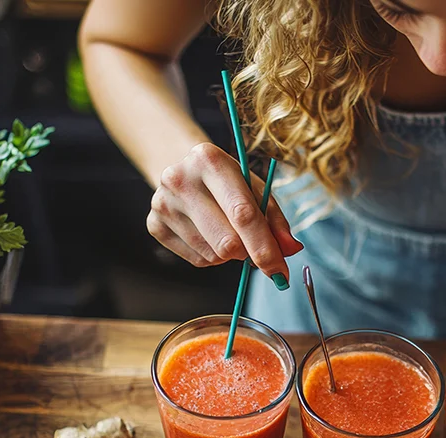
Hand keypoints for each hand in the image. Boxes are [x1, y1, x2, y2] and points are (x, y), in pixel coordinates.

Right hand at [147, 142, 302, 282]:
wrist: (185, 171)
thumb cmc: (228, 182)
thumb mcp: (255, 188)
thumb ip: (276, 220)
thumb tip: (291, 250)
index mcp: (208, 159)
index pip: (242, 214)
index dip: (264, 247)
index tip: (280, 271)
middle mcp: (179, 178)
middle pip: (227, 241)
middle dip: (249, 254)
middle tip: (256, 251)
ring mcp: (162, 203)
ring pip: (213, 255)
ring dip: (230, 255)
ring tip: (227, 231)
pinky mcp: (153, 224)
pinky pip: (197, 260)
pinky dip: (212, 257)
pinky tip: (208, 235)